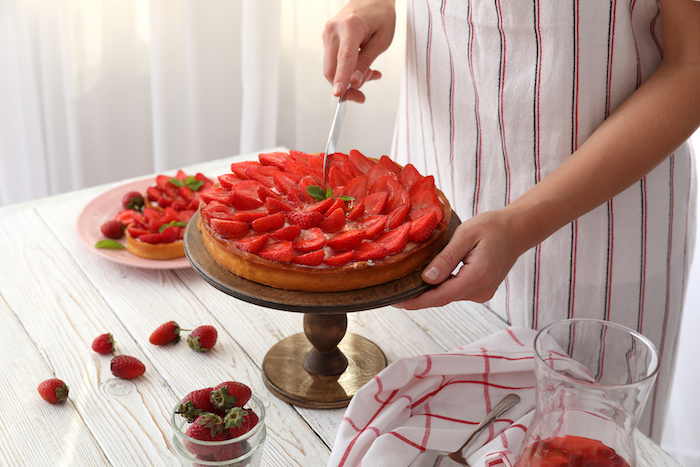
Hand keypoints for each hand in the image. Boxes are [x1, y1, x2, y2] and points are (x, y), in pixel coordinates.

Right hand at [323, 0, 395, 102]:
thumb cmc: (380, 15)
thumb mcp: (382, 40)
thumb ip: (367, 61)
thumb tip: (355, 81)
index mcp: (351, 26)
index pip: (344, 58)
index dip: (342, 78)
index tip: (339, 94)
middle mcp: (334, 30)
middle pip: (331, 68)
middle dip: (345, 86)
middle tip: (361, 95)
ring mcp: (328, 34)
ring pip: (332, 68)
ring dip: (348, 78)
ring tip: (370, 73)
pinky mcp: (328, 39)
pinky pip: (334, 62)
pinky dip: (346, 70)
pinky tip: (362, 68)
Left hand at [394, 210, 525, 309]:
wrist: (517, 230)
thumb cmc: (492, 227)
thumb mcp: (465, 235)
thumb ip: (446, 259)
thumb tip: (427, 279)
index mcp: (477, 277)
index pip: (439, 296)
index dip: (415, 301)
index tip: (395, 302)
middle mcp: (480, 291)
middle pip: (441, 299)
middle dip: (417, 298)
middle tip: (392, 293)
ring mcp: (482, 293)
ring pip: (447, 296)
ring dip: (428, 292)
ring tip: (404, 285)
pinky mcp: (480, 290)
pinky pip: (455, 291)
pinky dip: (440, 287)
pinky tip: (425, 280)